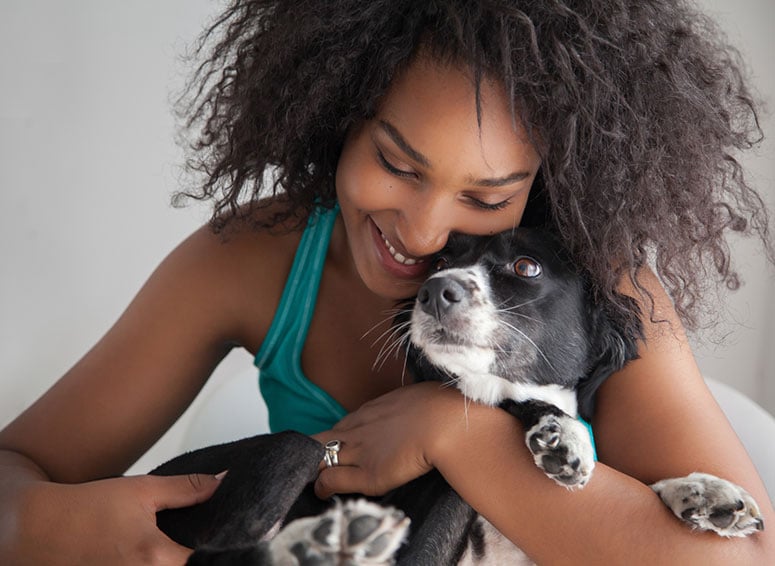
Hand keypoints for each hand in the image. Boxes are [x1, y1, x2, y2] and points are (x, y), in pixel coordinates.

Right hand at [3, 473, 221, 564]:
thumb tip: (223, 482)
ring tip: (176, 547)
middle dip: (196, 556)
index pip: (205, 561)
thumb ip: (187, 489)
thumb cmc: (88, 508)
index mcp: (154, 557)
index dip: (218, 548)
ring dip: (174, 562)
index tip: (224, 537)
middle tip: (196, 541)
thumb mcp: (142, 490)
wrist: (37, 529)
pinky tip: (155, 557)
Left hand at [313, 381, 479, 498]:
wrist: (448, 423)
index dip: (340, 437)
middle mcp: (361, 427)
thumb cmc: (446, 410)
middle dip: (315, 449)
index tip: (342, 447)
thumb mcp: (424, 399)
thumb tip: (428, 412)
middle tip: (315, 464)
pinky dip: (323, 487)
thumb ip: (416, 408)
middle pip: (324, 437)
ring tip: (313, 480)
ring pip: (321, 456)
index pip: (347, 424)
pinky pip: (332, 479)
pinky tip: (322, 493)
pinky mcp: (366, 474)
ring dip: (315, 468)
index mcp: (375, 409)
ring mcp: (360, 450)